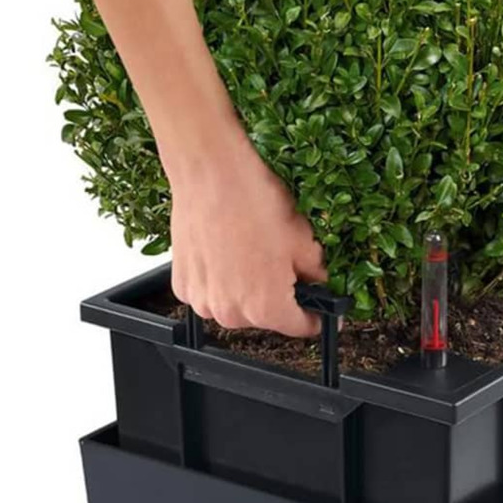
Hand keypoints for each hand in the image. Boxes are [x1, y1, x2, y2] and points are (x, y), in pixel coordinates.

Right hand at [165, 124, 327, 337]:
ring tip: (251, 251)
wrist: (211, 174)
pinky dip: (219, 279)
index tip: (321, 307)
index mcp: (266, 308)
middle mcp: (230, 313)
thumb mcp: (303, 241)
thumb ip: (316, 275)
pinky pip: (209, 292)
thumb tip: (320, 283)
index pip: (302, 327)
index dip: (316, 315)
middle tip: (283, 263)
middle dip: (279, 296)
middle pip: (266, 317)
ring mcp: (202, 300)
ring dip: (246, 288)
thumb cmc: (254, 203)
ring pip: (236, 305)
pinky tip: (226, 250)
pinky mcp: (182, 284)